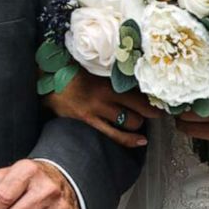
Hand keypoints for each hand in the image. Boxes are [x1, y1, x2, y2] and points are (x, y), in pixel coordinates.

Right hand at [42, 70, 160, 148]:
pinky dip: (130, 140)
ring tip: (141, 121)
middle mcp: (103, 97)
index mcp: (106, 81)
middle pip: (137, 108)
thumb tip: (132, 69)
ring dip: (139, 123)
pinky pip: (114, 135)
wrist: (46, 82)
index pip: (136, 90)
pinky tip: (141, 141)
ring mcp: (96, 112)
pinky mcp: (88, 123)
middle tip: (157, 110)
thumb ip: (111, 70)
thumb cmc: (70, 70)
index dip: (152, 96)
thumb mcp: (93, 67)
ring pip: (129, 122)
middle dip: (149, 111)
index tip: (162, 97)